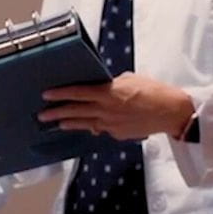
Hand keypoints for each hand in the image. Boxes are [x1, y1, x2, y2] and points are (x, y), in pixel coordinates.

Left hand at [38, 72, 193, 140]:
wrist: (170, 112)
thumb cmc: (153, 91)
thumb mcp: (130, 79)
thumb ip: (113, 84)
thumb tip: (103, 86)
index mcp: (108, 93)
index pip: (77, 93)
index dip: (60, 94)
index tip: (46, 95)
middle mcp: (106, 110)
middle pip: (76, 111)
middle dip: (57, 113)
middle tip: (42, 115)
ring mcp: (111, 124)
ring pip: (85, 123)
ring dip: (70, 123)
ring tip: (58, 124)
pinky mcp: (118, 134)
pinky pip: (101, 129)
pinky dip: (93, 127)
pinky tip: (86, 126)